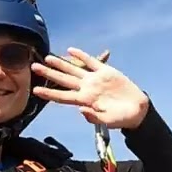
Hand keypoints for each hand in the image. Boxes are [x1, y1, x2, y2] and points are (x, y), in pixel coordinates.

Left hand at [32, 47, 150, 129]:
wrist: (137, 110)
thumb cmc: (121, 118)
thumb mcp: (108, 121)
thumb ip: (94, 117)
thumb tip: (80, 110)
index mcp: (85, 101)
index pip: (62, 96)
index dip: (49, 92)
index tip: (35, 90)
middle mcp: (86, 88)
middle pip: (63, 79)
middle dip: (48, 73)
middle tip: (34, 67)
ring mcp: (95, 79)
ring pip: (74, 69)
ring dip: (61, 63)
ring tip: (48, 57)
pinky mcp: (106, 71)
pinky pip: (91, 61)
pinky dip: (81, 55)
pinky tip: (71, 50)